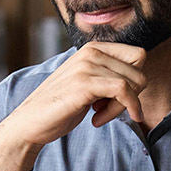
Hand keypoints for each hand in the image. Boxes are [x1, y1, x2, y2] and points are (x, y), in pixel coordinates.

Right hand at [0, 42, 146, 170]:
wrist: (29, 122)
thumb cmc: (59, 106)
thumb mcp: (87, 82)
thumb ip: (108, 75)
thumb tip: (141, 79)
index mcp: (92, 48)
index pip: (138, 56)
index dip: (135, 80)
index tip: (117, 99)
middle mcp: (90, 52)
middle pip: (139, 69)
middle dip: (132, 95)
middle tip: (108, 110)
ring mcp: (86, 66)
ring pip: (133, 82)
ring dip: (123, 107)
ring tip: (100, 116)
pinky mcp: (84, 83)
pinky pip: (124, 92)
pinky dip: (122, 110)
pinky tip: (98, 121)